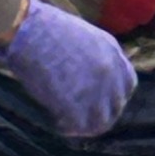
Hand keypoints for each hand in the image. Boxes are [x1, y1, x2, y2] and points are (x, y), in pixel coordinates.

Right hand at [0, 0, 134, 143]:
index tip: (94, 100)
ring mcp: (96, 89)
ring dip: (84, 124)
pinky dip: (67, 128)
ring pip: (102, 122)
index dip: (111, 96)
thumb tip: (86, 76)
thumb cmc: (43, 28)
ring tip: (65, 120)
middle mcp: (110, 72)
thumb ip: (93, 56)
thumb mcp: (82, 35)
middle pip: (115, 106)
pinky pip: (79, 127)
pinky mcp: (78, 103)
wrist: (27, 29)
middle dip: (97, 113)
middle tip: (77, 114)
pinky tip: (55, 120)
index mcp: (112, 52)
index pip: (127, 85)